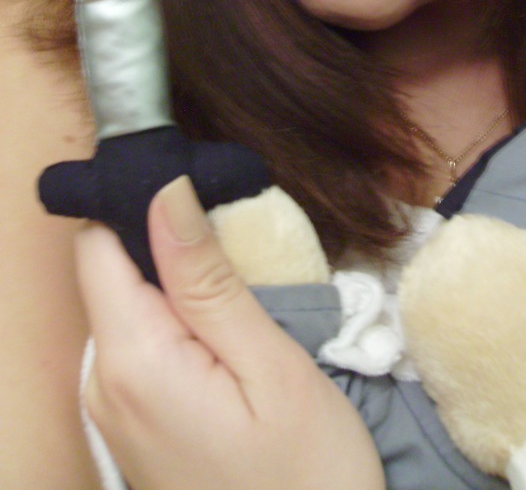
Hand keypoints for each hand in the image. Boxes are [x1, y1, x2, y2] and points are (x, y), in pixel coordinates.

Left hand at [77, 175, 384, 489]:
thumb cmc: (307, 474)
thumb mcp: (269, 365)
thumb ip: (206, 278)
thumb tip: (164, 191)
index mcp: (131, 361)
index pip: (98, 245)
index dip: (138, 201)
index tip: (199, 184)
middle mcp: (102, 386)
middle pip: (111, 273)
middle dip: (166, 244)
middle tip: (242, 246)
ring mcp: (113, 414)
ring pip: (128, 308)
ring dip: (178, 285)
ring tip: (245, 294)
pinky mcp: (134, 430)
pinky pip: (140, 348)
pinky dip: (178, 324)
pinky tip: (229, 338)